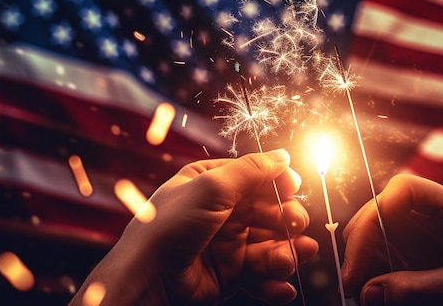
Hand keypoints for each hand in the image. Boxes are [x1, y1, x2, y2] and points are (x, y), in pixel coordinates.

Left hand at [70, 149, 317, 305]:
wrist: (146, 280)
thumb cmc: (169, 226)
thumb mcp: (211, 187)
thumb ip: (251, 170)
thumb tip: (284, 155)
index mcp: (212, 183)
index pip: (255, 178)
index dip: (278, 183)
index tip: (293, 188)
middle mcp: (222, 212)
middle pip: (269, 212)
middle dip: (287, 220)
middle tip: (296, 226)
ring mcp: (227, 244)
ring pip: (269, 245)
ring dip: (286, 253)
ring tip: (291, 259)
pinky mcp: (230, 274)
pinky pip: (260, 276)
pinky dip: (273, 282)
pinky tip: (282, 287)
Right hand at [342, 174, 442, 305]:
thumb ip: (422, 287)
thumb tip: (369, 292)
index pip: (403, 190)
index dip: (374, 212)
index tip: (360, 249)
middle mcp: (437, 221)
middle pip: (384, 215)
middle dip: (363, 243)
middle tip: (351, 280)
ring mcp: (431, 244)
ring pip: (383, 243)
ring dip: (366, 264)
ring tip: (358, 293)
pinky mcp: (428, 266)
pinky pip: (393, 266)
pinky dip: (379, 280)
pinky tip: (374, 296)